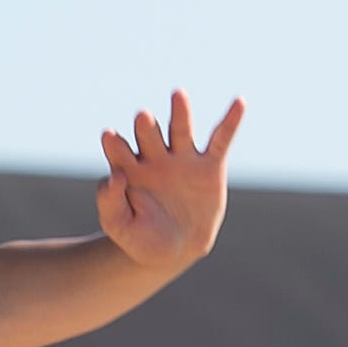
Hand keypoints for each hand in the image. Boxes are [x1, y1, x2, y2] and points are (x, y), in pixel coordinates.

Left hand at [96, 90, 244, 272]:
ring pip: (180, 130)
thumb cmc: (140, 238)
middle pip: (149, 135)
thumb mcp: (119, 226)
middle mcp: (155, 158)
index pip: (120, 152)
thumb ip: (109, 202)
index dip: (115, 144)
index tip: (108, 136)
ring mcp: (183, 160)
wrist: (173, 251)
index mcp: (129, 170)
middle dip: (145, 126)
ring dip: (179, 112)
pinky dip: (231, 121)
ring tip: (178, 95)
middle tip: (142, 117)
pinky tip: (239, 102)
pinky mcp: (209, 166)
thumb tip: (114, 176)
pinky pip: (221, 140)